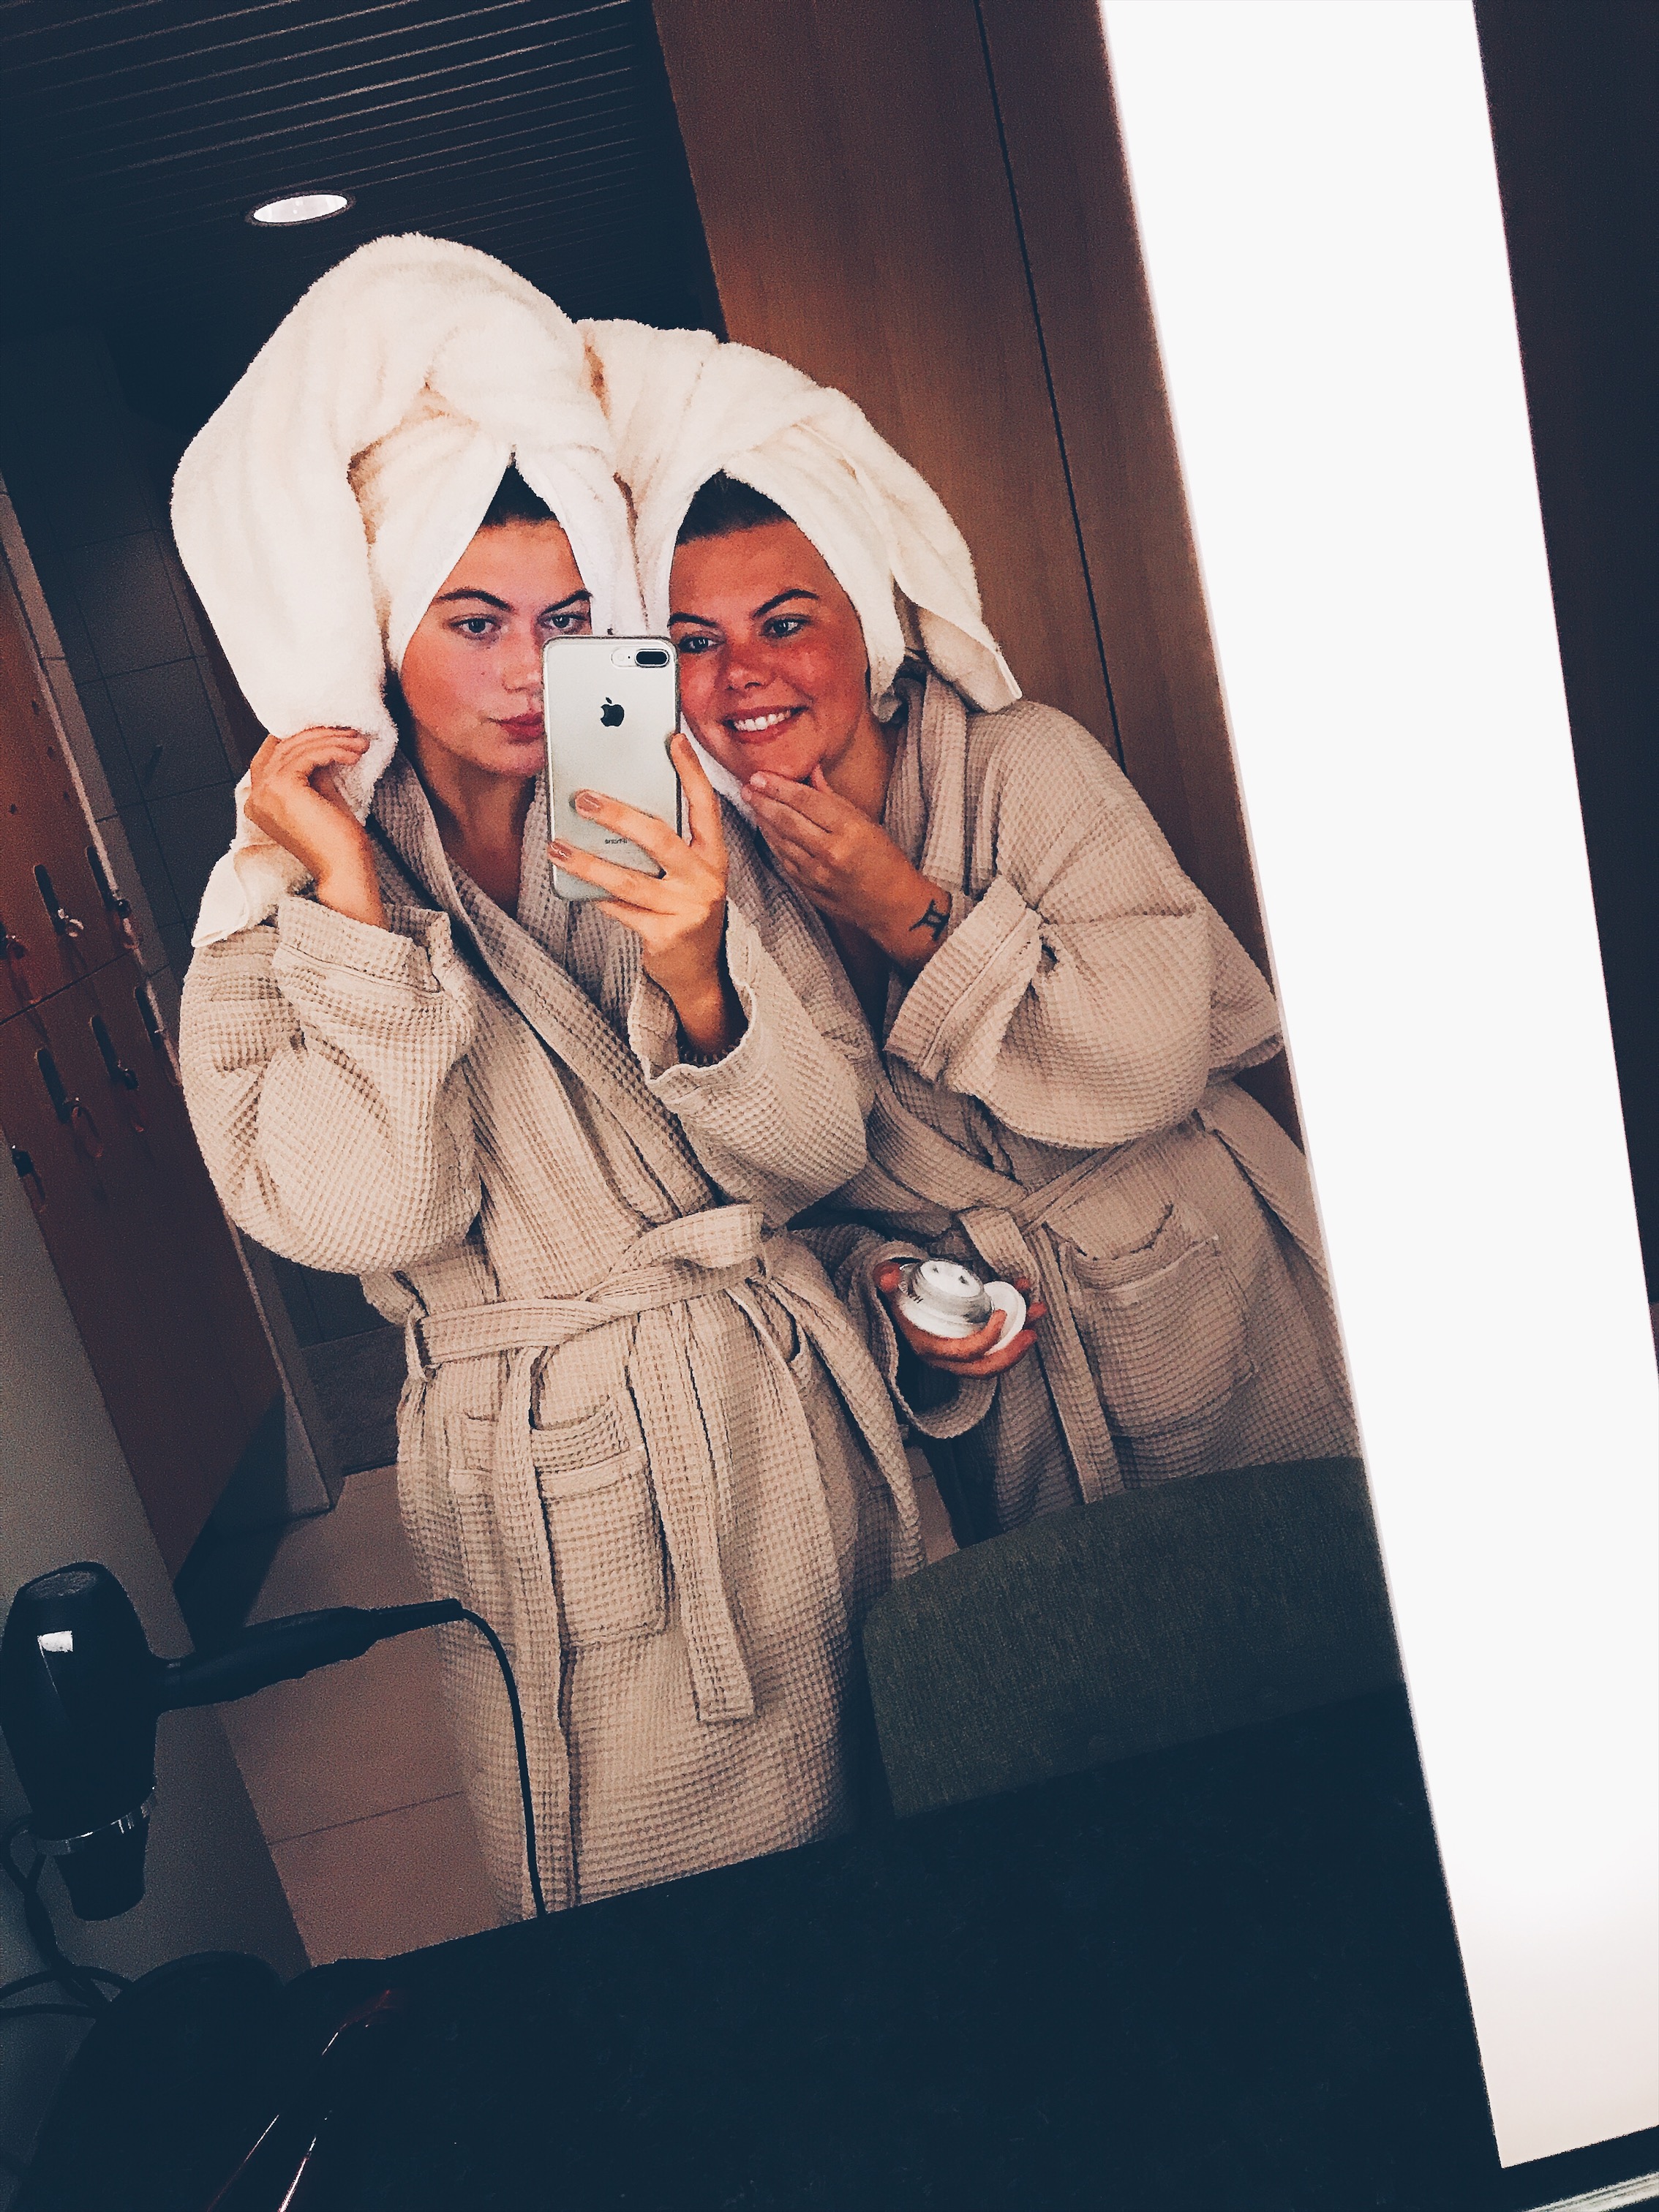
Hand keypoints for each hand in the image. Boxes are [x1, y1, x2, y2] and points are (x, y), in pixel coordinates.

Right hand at [244, 728, 384, 928]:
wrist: (345, 871)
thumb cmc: (338, 844)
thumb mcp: (322, 796)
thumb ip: (314, 770)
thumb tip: (322, 741)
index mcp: (260, 800)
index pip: (274, 754)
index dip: (301, 737)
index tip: (332, 732)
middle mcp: (256, 796)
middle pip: (283, 746)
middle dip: (320, 735)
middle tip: (351, 733)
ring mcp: (265, 792)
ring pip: (296, 748)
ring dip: (332, 740)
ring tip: (358, 743)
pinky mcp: (281, 788)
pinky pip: (307, 755)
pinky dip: (333, 749)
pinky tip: (353, 753)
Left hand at [549, 733, 742, 1058]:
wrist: (699, 971)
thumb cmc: (686, 910)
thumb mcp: (689, 873)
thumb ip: (669, 844)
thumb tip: (618, 806)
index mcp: (714, 856)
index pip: (705, 805)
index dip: (691, 771)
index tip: (673, 739)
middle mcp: (705, 879)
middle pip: (659, 837)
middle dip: (617, 815)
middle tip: (583, 799)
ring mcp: (686, 909)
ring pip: (629, 879)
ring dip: (588, 861)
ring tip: (558, 848)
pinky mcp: (664, 935)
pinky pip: (620, 910)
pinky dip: (596, 897)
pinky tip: (576, 885)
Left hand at [745, 768, 952, 972]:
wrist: (892, 905)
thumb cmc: (885, 859)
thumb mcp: (866, 822)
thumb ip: (834, 798)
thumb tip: (811, 771)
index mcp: (850, 830)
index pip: (806, 801)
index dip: (780, 786)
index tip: (761, 775)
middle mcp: (831, 851)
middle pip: (788, 820)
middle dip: (764, 801)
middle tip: (748, 786)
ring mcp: (818, 873)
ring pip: (781, 841)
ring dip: (763, 820)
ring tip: (752, 803)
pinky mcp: (810, 889)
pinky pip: (784, 860)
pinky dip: (773, 842)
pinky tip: (766, 829)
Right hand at [874, 1263, 1044, 1379]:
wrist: (897, 1302)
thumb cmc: (896, 1295)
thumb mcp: (887, 1285)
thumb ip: (884, 1278)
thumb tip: (887, 1277)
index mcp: (928, 1348)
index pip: (963, 1354)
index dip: (986, 1339)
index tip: (1001, 1314)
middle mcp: (945, 1359)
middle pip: (984, 1369)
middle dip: (1012, 1353)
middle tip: (1032, 1330)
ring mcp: (959, 1357)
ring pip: (994, 1362)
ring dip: (1019, 1341)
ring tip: (1036, 1313)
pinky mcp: (969, 1348)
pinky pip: (995, 1348)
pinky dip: (1013, 1331)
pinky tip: (1023, 1303)